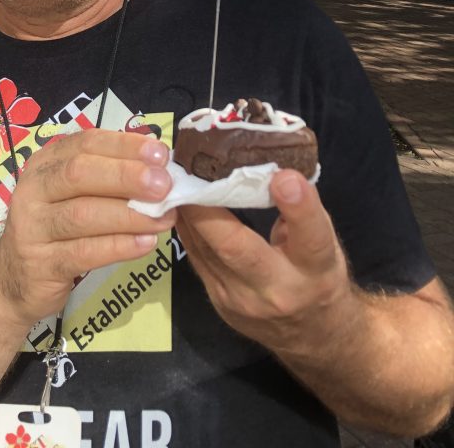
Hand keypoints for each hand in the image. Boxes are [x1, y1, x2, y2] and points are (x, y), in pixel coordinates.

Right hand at [0, 130, 175, 326]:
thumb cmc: (55, 228)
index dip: (124, 146)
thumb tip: (159, 166)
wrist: (12, 280)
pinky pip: (84, 252)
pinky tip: (146, 244)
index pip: (85, 143)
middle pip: (80, 174)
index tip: (160, 154)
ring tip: (164, 218)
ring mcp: (33, 227)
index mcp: (46, 163)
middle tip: (164, 185)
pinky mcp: (40, 264)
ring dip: (129, 214)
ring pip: (83, 214)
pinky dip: (119, 246)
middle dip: (126, 176)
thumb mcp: (72, 194)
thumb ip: (108, 177)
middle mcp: (34, 189)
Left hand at [176, 170, 353, 356]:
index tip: (284, 176)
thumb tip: (269, 162)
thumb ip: (300, 208)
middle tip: (191, 173)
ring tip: (175, 178)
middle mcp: (279, 290)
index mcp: (316, 269)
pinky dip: (185, 227)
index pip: (310, 237)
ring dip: (187, 213)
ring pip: (205, 252)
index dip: (299, 207)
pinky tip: (177, 203)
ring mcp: (242, 301)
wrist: (314, 336)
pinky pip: (197, 258)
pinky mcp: (219, 301)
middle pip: (237, 249)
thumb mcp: (325, 241)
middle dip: (208, 210)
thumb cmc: (318, 274)